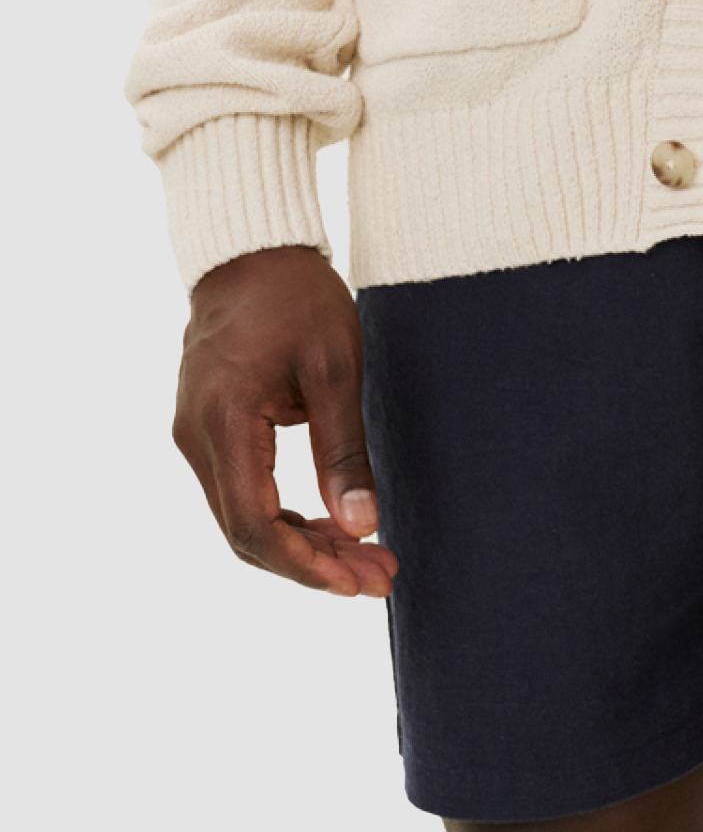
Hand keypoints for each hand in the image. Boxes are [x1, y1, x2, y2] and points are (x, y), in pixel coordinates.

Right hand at [172, 243, 397, 598]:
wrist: (252, 250)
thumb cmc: (296, 296)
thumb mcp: (335, 366)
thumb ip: (343, 450)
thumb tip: (362, 525)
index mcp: (224, 420)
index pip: (253, 524)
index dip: (304, 564)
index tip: (356, 581)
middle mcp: (196, 436)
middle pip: (245, 532)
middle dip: (312, 564)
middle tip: (378, 576)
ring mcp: (195, 434)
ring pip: (242, 517)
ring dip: (301, 544)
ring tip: (366, 559)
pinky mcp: (208, 429)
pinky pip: (241, 491)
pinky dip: (283, 516)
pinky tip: (330, 526)